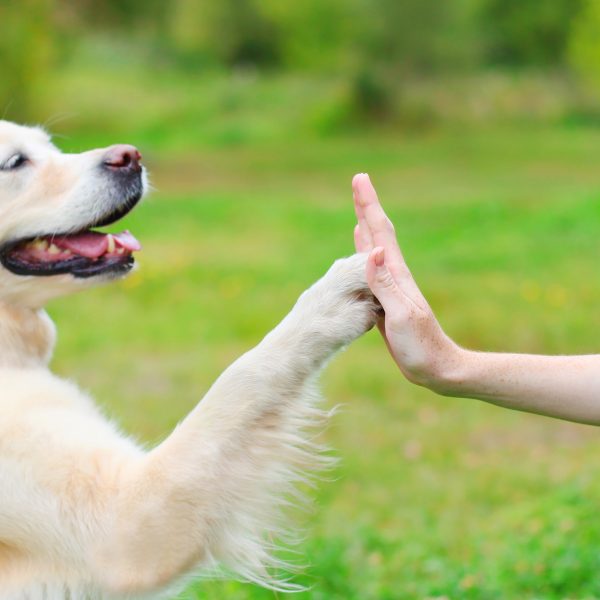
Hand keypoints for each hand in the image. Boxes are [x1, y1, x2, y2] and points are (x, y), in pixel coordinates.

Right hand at [352, 173, 462, 391]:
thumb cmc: (421, 346)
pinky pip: (372, 271)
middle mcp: (395, 276)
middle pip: (378, 234)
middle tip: (359, 182)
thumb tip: (373, 250)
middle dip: (367, 207)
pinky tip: (363, 251)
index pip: (381, 233)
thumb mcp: (401, 315)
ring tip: (360, 211)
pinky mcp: (386, 300)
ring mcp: (391, 288)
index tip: (360, 180)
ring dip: (366, 227)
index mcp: (398, 275)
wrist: (437, 368)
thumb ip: (386, 284)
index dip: (369, 206)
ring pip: (374, 249)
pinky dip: (365, 255)